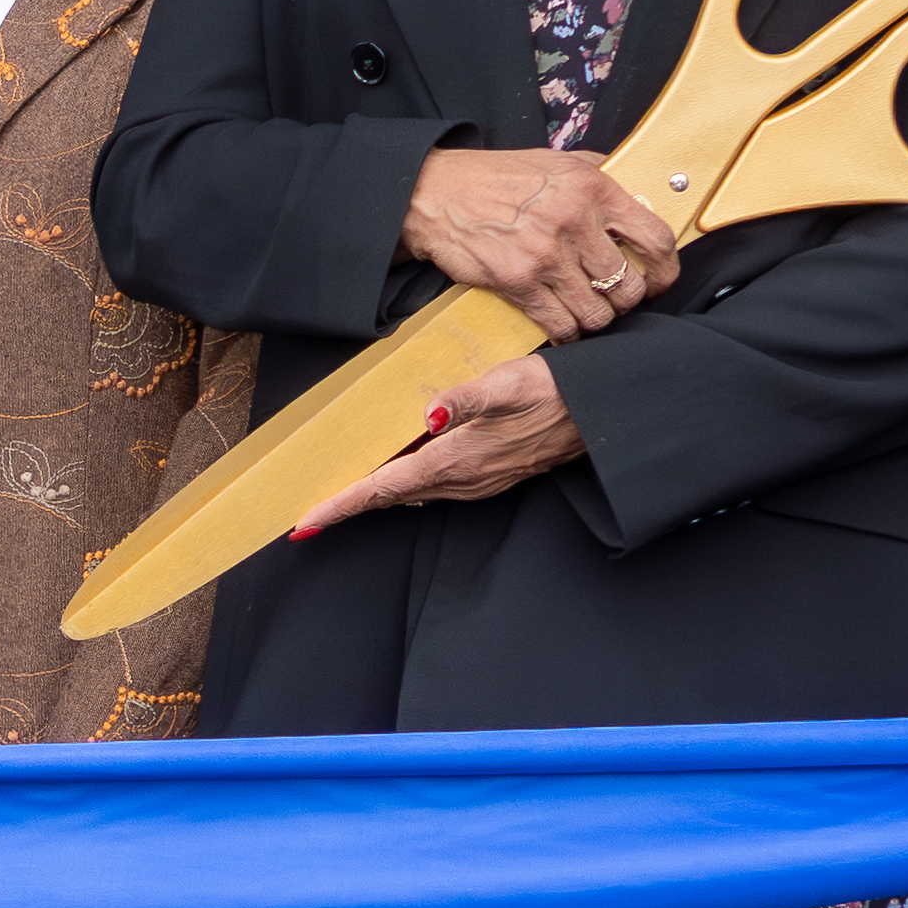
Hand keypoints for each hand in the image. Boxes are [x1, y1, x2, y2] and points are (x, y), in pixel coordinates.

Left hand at [293, 353, 583, 534]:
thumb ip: (462, 400)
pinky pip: (435, 488)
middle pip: (392, 497)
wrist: (600, 415)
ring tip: (343, 493)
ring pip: (413, 494)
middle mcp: (463, 481)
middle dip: (351, 504)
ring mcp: (478, 484)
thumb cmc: (552, 392)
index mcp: (456, 461)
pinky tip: (401, 470)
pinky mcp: (490, 478)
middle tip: (313, 510)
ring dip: (379, 495)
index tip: (307, 523)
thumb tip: (428, 417)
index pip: (385, 487)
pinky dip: (407, 485)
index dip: (343, 505)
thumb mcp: (505, 384)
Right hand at [402, 145, 679, 337]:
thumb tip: (637, 191)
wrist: (436, 193)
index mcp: (592, 188)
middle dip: (626, 301)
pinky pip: (561, 325)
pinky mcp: (518, 283)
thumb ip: (598, 174)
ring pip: (598, 313)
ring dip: (596, 320)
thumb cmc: (495, 177)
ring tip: (586, 312)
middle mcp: (574, 221)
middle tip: (615, 299)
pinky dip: (567, 334)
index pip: (655, 238)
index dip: (667, 270)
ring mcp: (546, 256)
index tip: (661, 280)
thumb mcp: (556, 160)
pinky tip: (562, 325)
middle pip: (628, 286)